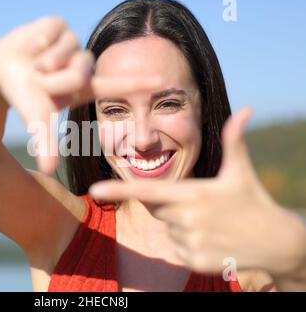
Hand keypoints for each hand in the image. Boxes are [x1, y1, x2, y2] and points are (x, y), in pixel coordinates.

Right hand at [0, 17, 158, 173]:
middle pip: (82, 70)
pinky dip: (37, 41)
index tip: (162, 81)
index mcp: (84, 86)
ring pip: (68, 50)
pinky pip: (54, 31)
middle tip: (40, 80)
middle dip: (56, 79)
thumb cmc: (23, 97)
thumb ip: (45, 143)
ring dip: (44, 61)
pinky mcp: (59, 25)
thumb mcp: (38, 119)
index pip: (116, 84)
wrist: (1, 71)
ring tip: (34, 64)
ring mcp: (72, 44)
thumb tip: (49, 171)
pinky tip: (31, 47)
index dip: (137, 82)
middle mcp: (82, 64)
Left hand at [90, 107, 305, 276]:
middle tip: (198, 203)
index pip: (148, 192)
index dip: (120, 190)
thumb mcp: (241, 172)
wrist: (277, 242)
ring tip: (210, 222)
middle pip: (158, 209)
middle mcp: (188, 220)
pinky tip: (212, 238)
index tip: (94, 189)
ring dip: (182, 223)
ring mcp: (191, 243)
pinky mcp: (194, 262)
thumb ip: (234, 141)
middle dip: (172, 203)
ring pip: (168, 228)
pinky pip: (177, 248)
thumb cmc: (254, 201)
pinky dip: (188, 242)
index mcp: (194, 194)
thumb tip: (244, 109)